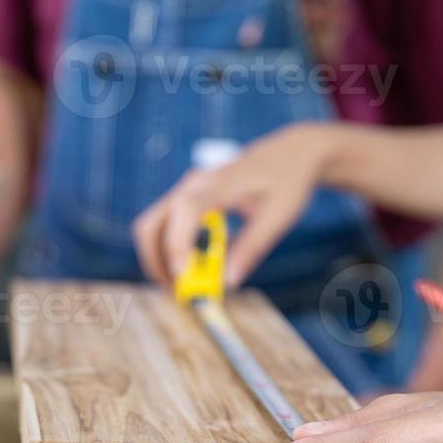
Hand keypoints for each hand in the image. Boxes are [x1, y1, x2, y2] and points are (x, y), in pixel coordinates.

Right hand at [132, 123, 335, 287]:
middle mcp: (194, 184)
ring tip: (184, 283)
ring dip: (159, 258)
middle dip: (156, 262)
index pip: (185, 212)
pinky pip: (164, 225)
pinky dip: (168, 249)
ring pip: (152, 227)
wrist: (290, 151)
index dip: (177, 245)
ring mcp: (187, 188)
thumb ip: (251, 248)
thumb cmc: (287, 182)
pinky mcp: (188, 196)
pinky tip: (190, 265)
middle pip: (151, 224)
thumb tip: (229, 282)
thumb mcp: (277, 218)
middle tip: (177, 291)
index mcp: (218, 185)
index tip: (182, 276)